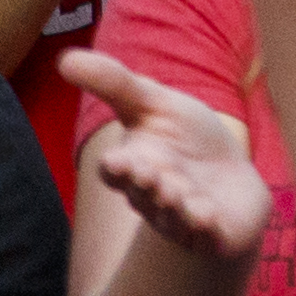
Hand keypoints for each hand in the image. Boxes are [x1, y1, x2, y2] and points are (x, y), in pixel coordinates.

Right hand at [54, 58, 273, 261]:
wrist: (231, 176)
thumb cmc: (186, 138)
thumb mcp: (154, 103)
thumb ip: (114, 83)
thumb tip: (64, 59)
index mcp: (135, 165)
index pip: (116, 172)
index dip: (116, 168)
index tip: (115, 161)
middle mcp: (153, 198)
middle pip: (144, 195)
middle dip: (147, 185)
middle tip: (154, 175)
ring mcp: (182, 219)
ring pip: (173, 217)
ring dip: (176, 206)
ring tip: (180, 192)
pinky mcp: (213, 235)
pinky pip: (206, 236)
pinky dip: (205, 228)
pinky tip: (208, 217)